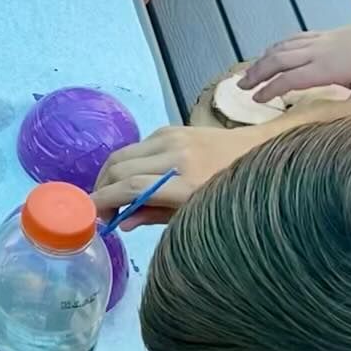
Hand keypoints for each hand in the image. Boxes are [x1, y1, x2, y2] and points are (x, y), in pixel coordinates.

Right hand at [92, 126, 256, 226]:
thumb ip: (156, 216)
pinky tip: (130, 177)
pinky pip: (137, 146)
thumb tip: (121, 222)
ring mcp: (173, 138)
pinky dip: (126, 162)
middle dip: (102, 188)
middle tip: (99, 207)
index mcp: (188, 184)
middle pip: (120, 168)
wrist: (258, 152)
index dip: (105, 200)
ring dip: (109, 174)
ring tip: (109, 193)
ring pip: (122, 153)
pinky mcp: (171, 128)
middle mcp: (177, 156)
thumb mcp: (196, 214)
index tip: (91, 213)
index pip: (133, 188)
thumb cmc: (231, 194)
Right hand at [241, 18, 350, 102]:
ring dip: (262, 60)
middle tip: (240, 86)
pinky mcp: (322, 34)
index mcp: (325, 68)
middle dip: (256, 73)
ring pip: (281, 47)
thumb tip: (334, 122)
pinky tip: (271, 53)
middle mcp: (316, 52)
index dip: (269, 90)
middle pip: (276, 60)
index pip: (289, 79)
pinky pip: (292, 39)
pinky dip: (276, 47)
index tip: (256, 100)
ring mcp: (318, 41)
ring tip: (248, 72)